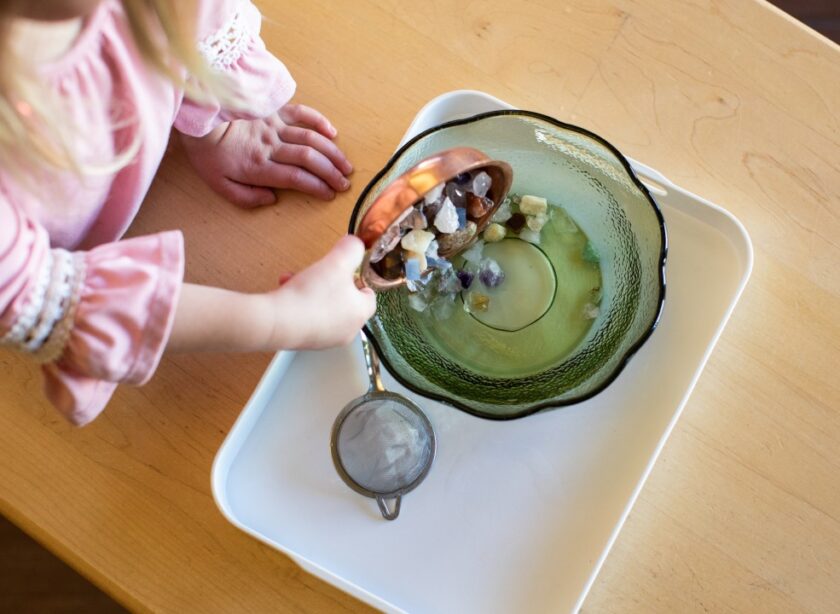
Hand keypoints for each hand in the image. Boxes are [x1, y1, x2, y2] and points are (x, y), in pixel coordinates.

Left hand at [179, 103, 352, 206]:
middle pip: (309, 159)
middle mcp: (271, 145)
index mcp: (258, 166)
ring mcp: (274, 125)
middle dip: (331, 173)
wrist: (197, 116)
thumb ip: (246, 197)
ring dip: (332, 153)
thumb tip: (271, 199)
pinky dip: (319, 121)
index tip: (331, 195)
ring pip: (311, 138)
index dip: (317, 187)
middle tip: (345, 183)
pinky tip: (332, 133)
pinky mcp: (273, 109)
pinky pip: (301, 113)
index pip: (296, 178)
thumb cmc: (208, 153)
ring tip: (345, 165)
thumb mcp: (219, 184)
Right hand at [264, 235, 375, 349]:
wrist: (278, 322)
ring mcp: (326, 339)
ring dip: (310, 290)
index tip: (343, 269)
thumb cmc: (312, 295)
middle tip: (317, 272)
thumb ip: (352, 249)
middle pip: (343, 300)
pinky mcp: (305, 341)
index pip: (369, 295)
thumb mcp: (338, 261)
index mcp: (360, 313)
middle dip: (327, 281)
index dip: (357, 278)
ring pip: (322, 307)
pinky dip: (298, 304)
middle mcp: (347, 330)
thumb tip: (355, 246)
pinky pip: (306, 318)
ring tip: (295, 280)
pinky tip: (285, 293)